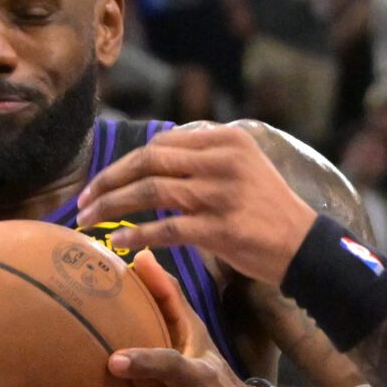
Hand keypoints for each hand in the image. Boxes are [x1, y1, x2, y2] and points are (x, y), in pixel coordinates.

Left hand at [72, 124, 316, 283]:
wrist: (304, 246)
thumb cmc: (265, 210)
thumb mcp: (240, 168)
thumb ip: (200, 159)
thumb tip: (148, 161)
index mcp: (226, 139)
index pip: (160, 145)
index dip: (123, 163)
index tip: (100, 182)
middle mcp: (223, 160)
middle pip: (148, 161)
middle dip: (108, 180)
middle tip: (82, 201)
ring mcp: (222, 193)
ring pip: (150, 191)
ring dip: (111, 205)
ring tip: (88, 220)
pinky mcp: (221, 228)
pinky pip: (165, 228)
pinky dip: (135, 233)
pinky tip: (117, 241)